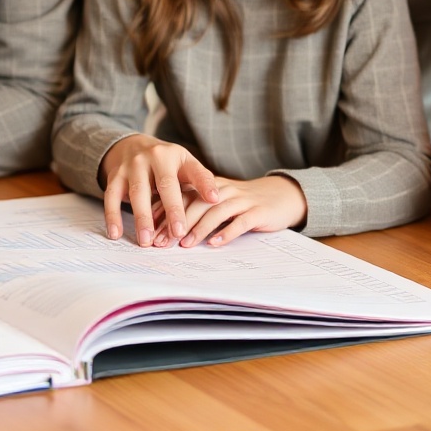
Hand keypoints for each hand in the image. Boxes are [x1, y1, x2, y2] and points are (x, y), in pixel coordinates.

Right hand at [100, 135, 226, 246]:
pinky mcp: (115, 176)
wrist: (129, 145)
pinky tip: (116, 234)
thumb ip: (200, 180)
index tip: (215, 200)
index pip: (193, 171)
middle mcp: (154, 157)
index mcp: (175, 155)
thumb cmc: (164, 162)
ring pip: (137, 192)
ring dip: (142, 218)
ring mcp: (132, 166)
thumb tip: (216, 200)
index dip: (204, 185)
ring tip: (146, 241)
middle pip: (164, 185)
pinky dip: (112, 216)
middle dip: (172, 209)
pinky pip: (111, 197)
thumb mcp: (183, 164)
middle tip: (178, 233)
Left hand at [174, 173, 306, 249]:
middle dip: (176, 224)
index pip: (182, 196)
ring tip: (185, 244)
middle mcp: (223, 190)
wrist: (280, 195)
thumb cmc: (242, 202)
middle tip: (162, 242)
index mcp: (210, 186)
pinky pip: (240, 222)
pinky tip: (215, 243)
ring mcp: (241, 200)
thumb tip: (164, 225)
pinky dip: (226, 232)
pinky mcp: (258, 212)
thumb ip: (196, 208)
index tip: (150, 229)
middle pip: (195, 204)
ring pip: (215, 212)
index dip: (165, 212)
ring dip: (198, 229)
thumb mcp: (217, 202)